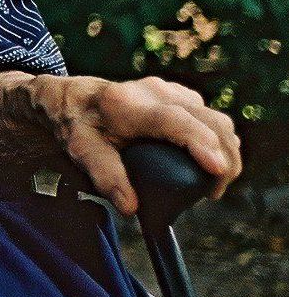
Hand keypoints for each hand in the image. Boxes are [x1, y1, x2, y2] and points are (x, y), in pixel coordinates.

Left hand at [36, 75, 242, 215]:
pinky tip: (207, 163)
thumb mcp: (80, 151)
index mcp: (127, 105)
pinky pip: (209, 116)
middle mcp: (152, 91)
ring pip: (215, 117)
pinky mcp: (176, 94)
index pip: (176, 121)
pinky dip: (217, 140)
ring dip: (226, 150)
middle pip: (208, 121)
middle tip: (213, 193)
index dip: (201, 144)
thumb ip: (105, 177)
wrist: (71, 97)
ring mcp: (167, 89)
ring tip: (212, 183)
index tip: (217, 170)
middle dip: (224, 158)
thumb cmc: (76, 126)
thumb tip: (131, 207)